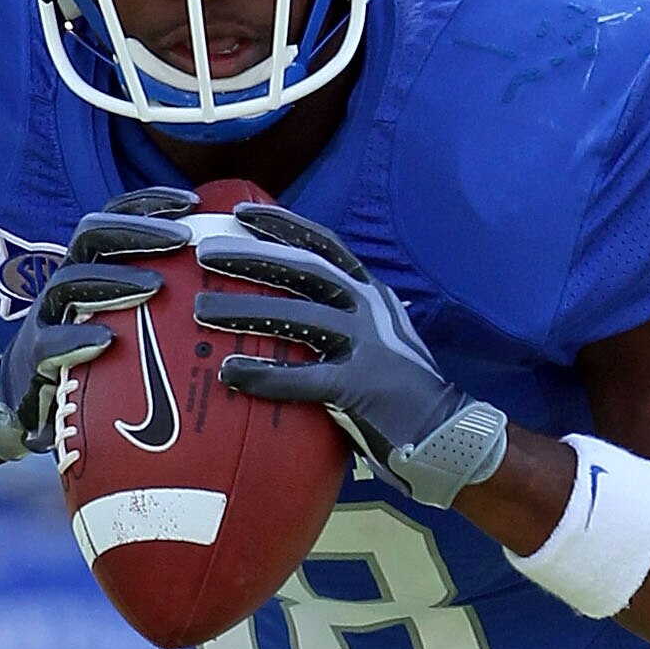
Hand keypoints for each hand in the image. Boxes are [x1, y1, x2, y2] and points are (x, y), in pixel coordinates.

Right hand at [0, 188, 196, 450]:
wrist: (31, 403)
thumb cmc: (95, 358)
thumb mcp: (132, 323)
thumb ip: (168, 299)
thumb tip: (231, 284)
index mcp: (88, 267)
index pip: (114, 217)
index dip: (148, 203)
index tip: (193, 202)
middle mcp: (65, 283)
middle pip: (91, 237)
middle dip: (136, 232)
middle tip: (182, 239)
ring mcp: (46, 320)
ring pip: (70, 284)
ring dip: (115, 280)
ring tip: (155, 287)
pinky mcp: (35, 362)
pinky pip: (50, 345)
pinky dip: (77, 340)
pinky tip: (108, 341)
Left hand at [192, 204, 507, 509]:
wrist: (446, 434)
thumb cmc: (400, 392)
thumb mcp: (375, 340)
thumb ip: (340, 323)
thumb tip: (286, 314)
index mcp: (371, 294)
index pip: (324, 246)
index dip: (283, 226)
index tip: (241, 213)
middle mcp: (370, 309)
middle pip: (305, 270)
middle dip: (253, 257)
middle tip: (206, 253)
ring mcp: (368, 345)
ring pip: (298, 316)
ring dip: (247, 310)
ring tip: (203, 311)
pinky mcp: (361, 386)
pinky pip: (304, 378)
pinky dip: (265, 375)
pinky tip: (231, 374)